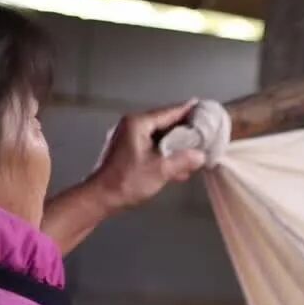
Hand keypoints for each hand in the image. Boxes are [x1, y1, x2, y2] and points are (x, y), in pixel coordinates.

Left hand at [91, 100, 205, 212]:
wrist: (101, 198)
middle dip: (183, 129)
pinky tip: (176, 164)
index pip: (168, 112)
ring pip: (158, 135)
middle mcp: (131, 126)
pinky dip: (164, 152)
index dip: (186, 111)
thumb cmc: (125, 182)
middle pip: (163, 122)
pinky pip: (150, 145)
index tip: (200, 107)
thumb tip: (199, 156)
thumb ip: (183, 160)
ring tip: (193, 149)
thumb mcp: (161, 170)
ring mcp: (127, 138)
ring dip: (175, 143)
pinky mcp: (126, 150)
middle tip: (201, 130)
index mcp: (138, 124)